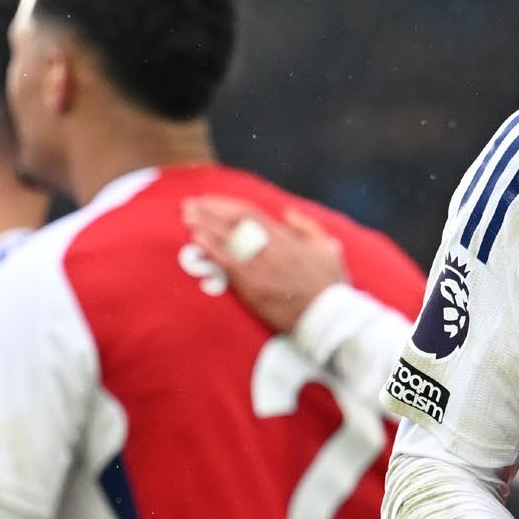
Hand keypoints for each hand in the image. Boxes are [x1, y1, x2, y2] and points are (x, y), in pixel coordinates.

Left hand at [180, 195, 347, 334]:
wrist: (329, 317)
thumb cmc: (331, 287)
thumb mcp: (330, 248)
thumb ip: (308, 227)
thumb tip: (287, 212)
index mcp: (286, 236)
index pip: (249, 212)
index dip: (224, 205)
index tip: (208, 202)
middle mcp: (271, 245)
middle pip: (233, 220)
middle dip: (208, 210)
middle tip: (188, 206)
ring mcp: (261, 264)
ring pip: (227, 237)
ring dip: (204, 224)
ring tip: (186, 217)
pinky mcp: (253, 284)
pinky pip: (227, 260)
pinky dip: (210, 246)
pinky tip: (195, 238)